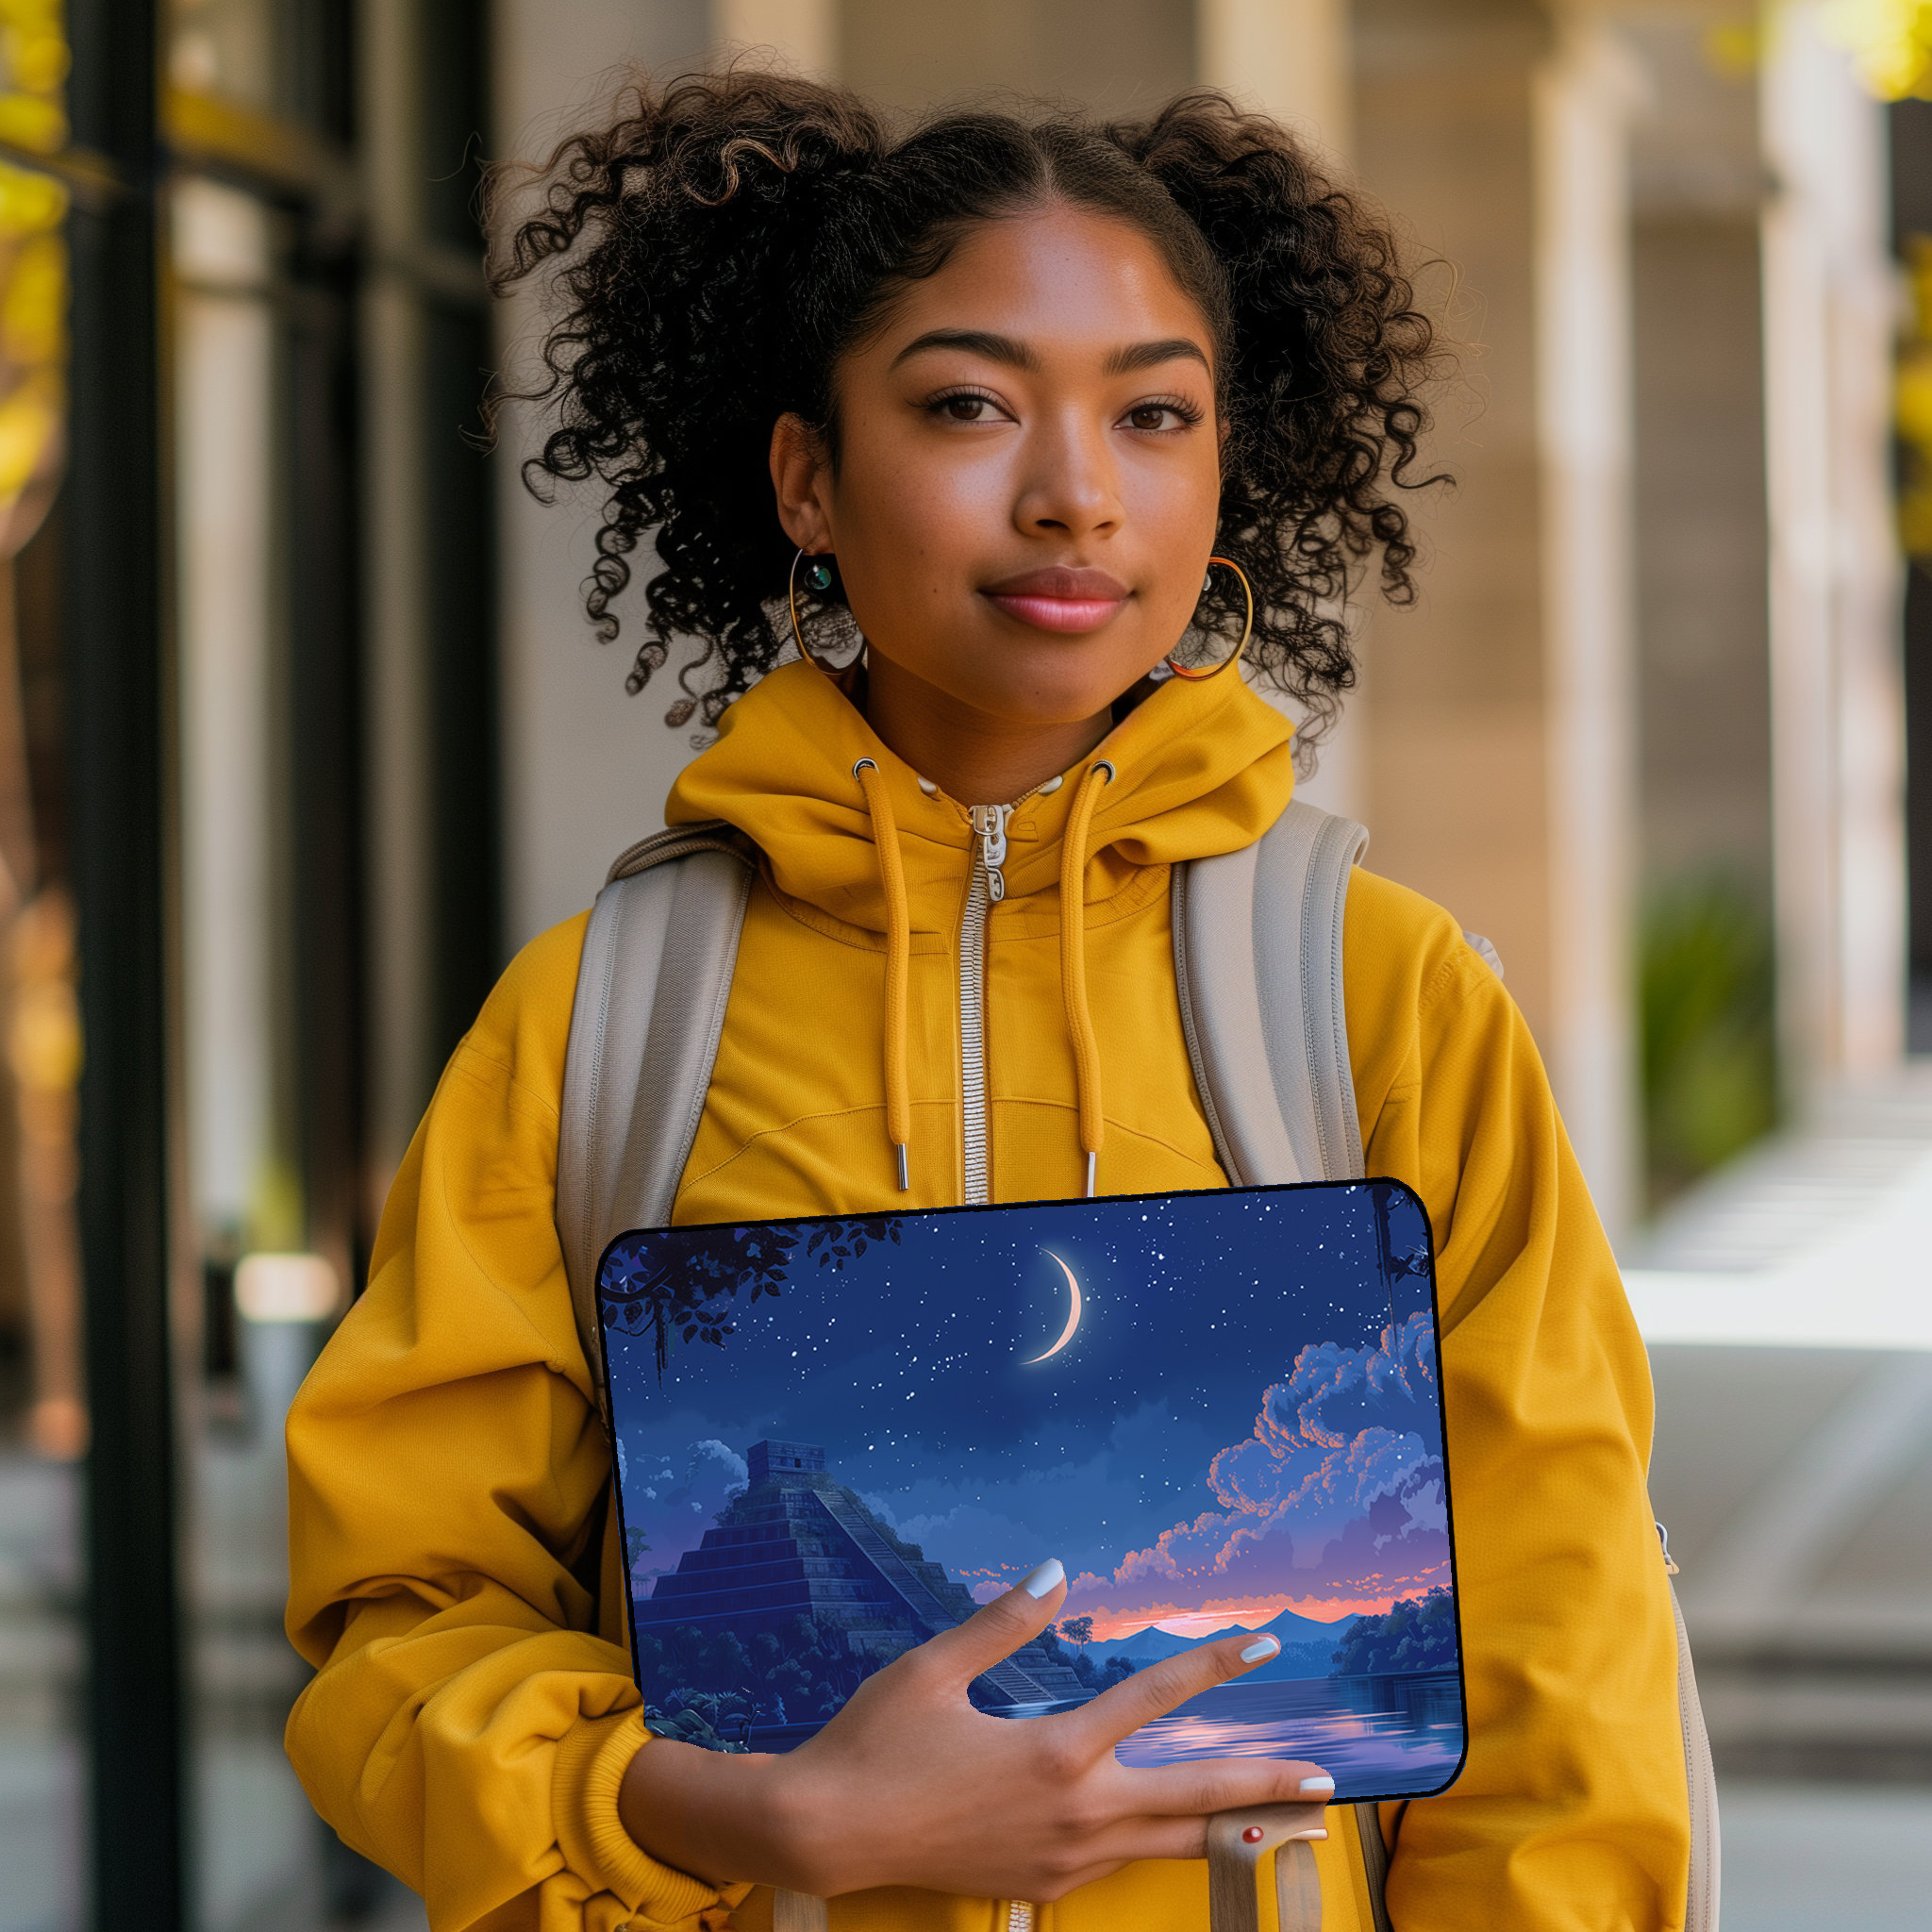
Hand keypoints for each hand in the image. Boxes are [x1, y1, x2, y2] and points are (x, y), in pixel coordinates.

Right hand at [617, 1561, 1332, 1901]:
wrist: (825, 1834)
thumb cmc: (875, 1743)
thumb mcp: (934, 1668)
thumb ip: (1005, 1620)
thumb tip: (1058, 1567)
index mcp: (1053, 1752)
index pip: (1155, 1699)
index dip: (1215, 1663)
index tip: (1265, 1639)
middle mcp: (1073, 1814)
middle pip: (1192, 1802)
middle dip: (1262, 1789)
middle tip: (1323, 1783)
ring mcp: (1061, 1861)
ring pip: (1164, 1844)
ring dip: (1224, 1829)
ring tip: (1279, 1824)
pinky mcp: (1041, 1887)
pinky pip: (1115, 1863)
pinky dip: (1156, 1846)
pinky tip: (1170, 1834)